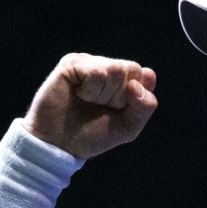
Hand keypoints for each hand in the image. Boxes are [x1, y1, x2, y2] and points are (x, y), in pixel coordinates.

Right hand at [24, 54, 157, 160]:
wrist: (60, 145)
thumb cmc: (92, 135)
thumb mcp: (128, 127)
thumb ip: (146, 106)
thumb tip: (140, 80)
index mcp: (121, 79)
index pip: (143, 74)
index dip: (133, 97)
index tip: (117, 109)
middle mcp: (106, 66)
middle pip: (131, 68)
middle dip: (119, 96)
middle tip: (99, 106)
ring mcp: (88, 62)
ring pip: (115, 69)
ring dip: (102, 94)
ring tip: (86, 101)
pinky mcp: (71, 63)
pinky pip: (96, 71)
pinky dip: (90, 90)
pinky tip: (77, 94)